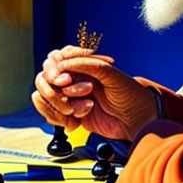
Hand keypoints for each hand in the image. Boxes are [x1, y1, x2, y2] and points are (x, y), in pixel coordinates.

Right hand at [32, 46, 157, 140]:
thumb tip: (61, 64)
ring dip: (60, 106)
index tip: (63, 79)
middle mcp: (73, 79)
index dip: (55, 69)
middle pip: (44, 79)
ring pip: (45, 97)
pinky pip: (50, 114)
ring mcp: (70, 97)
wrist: (138, 121)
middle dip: (57, 90)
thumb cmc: (131, 95)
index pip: (55, 59)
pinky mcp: (69, 114)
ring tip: (84, 109)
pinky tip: (77, 122)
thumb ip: (88, 65)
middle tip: (73, 97)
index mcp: (83, 65)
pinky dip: (59, 119)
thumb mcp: (112, 75)